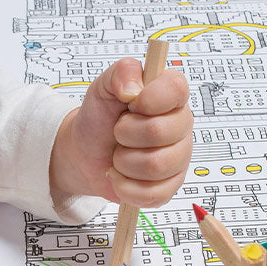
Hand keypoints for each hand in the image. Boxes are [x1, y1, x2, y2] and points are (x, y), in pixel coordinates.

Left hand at [50, 57, 192, 205]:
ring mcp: (179, 157)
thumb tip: (134, 87)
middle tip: (118, 132)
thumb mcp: (103, 86)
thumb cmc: (99, 118)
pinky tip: (121, 175)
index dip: (149, 99)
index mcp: (170, 94)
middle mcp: (180, 125)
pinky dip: (125, 186)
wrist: (85, 153)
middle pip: (159, 132)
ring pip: (155, 166)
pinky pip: (152, 193)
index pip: (176, 89)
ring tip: (118, 154)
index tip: (130, 103)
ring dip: (124, 162)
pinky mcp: (170, 186)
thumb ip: (122, 72)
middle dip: (125, 134)